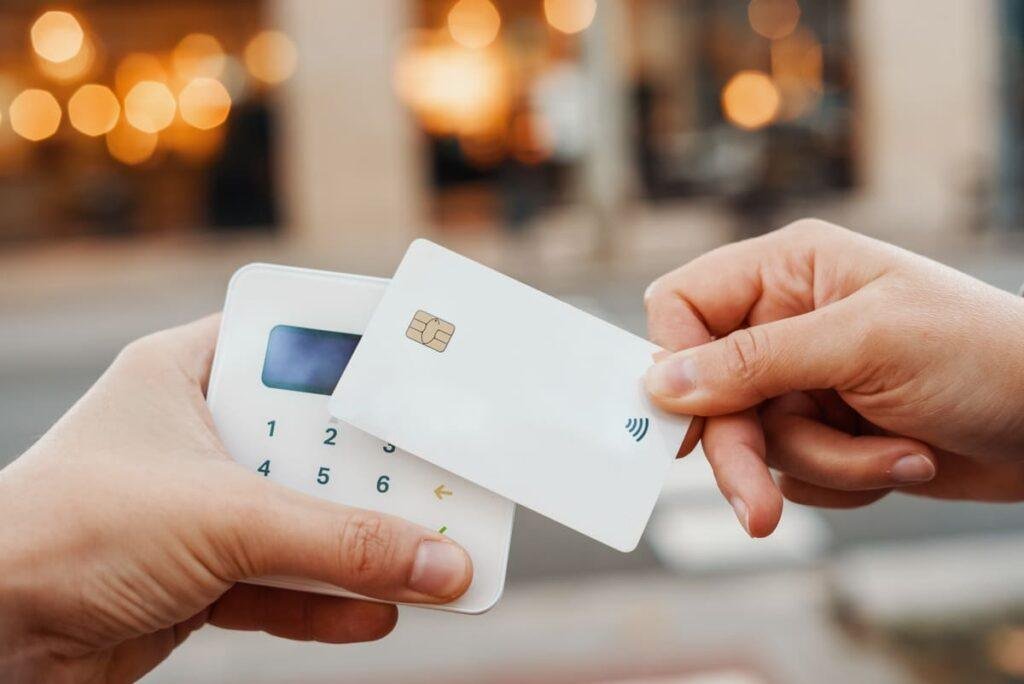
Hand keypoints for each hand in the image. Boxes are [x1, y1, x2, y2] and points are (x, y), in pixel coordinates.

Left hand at [0, 316, 472, 682]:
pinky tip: (380, 611)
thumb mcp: (225, 519)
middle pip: (314, 443)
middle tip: (447, 476)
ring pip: (304, 519)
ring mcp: (198, 509)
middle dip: (377, 470)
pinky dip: (328, 600)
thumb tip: (440, 562)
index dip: (360, 354)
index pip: (293, 345)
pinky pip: (282, 584)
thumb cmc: (66, 532)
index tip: (427, 370)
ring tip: (435, 556)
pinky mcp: (199, 576)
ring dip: (363, 544)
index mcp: (187, 374)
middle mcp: (197, 436)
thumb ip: (341, 543)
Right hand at [644, 220, 1023, 536]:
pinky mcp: (826, 431)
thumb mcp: (863, 345)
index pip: (683, 305)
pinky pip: (793, 473)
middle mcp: (785, 322)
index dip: (673, 360)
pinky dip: (846, 480)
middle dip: (746, 452)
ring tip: (901, 454)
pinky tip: (904, 458)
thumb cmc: (982, 354)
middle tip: (758, 513)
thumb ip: (755, 361)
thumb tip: (663, 381)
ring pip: (755, 442)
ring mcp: (805, 381)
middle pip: (709, 394)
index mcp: (789, 271)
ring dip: (826, 464)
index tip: (683, 421)